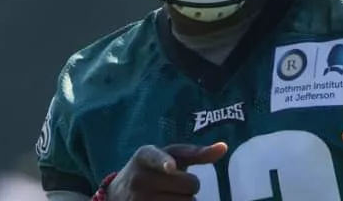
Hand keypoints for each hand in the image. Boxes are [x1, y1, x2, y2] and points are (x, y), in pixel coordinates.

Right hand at [105, 142, 227, 200]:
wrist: (118, 195)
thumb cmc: (153, 170)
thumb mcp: (168, 157)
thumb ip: (196, 152)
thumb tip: (224, 147)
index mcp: (144, 156)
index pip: (155, 157)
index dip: (164, 163)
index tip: (170, 168)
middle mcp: (140, 178)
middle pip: (190, 185)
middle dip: (189, 186)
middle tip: (175, 185)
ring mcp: (140, 200)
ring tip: (170, 196)